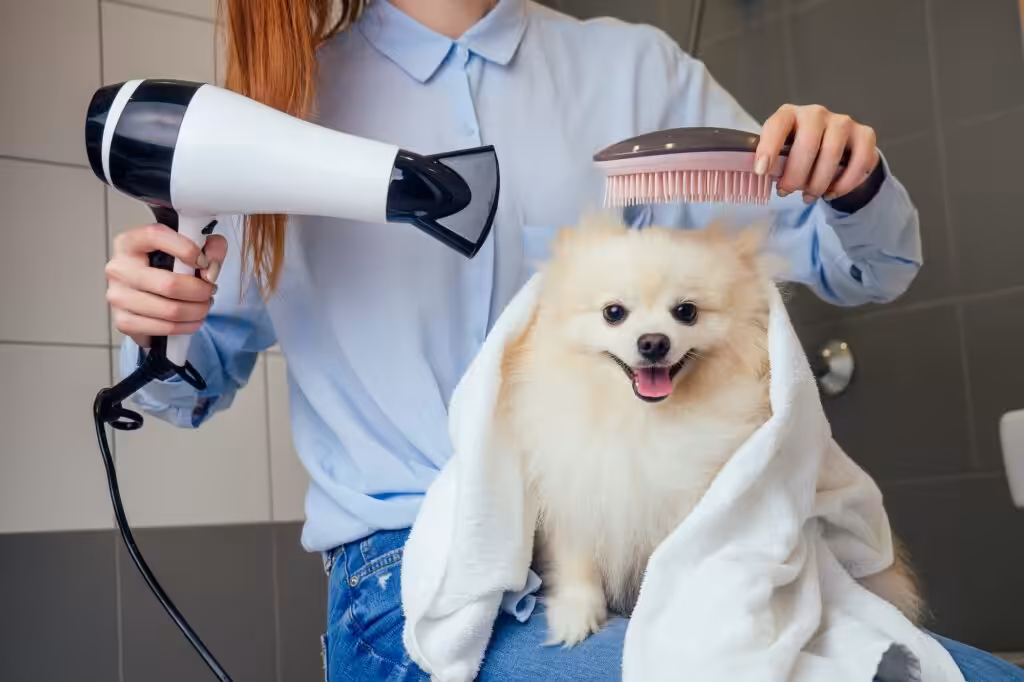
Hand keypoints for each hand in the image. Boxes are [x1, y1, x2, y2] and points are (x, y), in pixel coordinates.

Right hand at [106, 224, 226, 347]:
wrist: (148, 293)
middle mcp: (119, 268)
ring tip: (205, 305)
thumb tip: (210, 271)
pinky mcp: (123, 321)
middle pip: (170, 284)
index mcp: (130, 242)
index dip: (186, 249)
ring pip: (170, 310)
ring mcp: (118, 296)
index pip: (156, 236)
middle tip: (211, 291)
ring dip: (197, 310)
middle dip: (200, 291)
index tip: (203, 261)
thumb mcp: (195, 246)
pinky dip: (186, 327)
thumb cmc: (170, 265)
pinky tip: (194, 320)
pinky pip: (163, 328)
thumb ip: (211, 247)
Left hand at [754, 104, 879, 203]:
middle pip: (807, 144)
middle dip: (795, 175)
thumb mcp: (779, 156)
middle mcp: (816, 114)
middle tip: (787, 191)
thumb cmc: (798, 153)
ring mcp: (842, 122)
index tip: (761, 171)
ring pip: (832, 153)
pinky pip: (859, 160)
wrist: (833, 151)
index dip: (769, 148)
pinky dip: (845, 183)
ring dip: (818, 182)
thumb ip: (772, 162)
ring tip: (808, 196)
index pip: (778, 125)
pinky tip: (831, 193)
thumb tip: (762, 176)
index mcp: (789, 115)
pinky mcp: (864, 134)